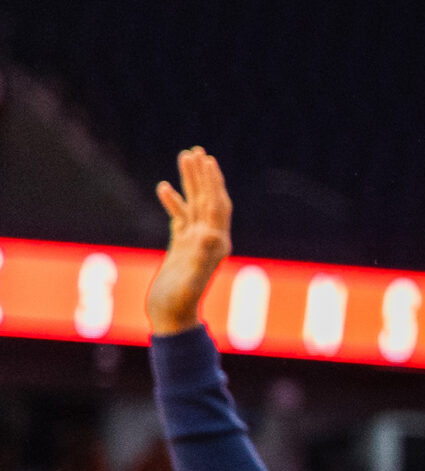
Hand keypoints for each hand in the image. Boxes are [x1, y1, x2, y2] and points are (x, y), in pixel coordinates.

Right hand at [147, 147, 232, 335]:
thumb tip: (209, 234)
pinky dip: (174, 202)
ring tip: (184, 158)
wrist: (171, 318)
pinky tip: (163, 187)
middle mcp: (210, 239)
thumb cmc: (179, 301)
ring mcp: (195, 242)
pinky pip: (180, 218)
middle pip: (208, 200)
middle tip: (196, 152)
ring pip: (194, 205)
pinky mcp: (182, 247)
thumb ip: (201, 256)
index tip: (206, 159)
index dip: (211, 181)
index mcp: (216, 242)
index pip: (216, 204)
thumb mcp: (191, 277)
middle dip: (203, 176)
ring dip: (190, 183)